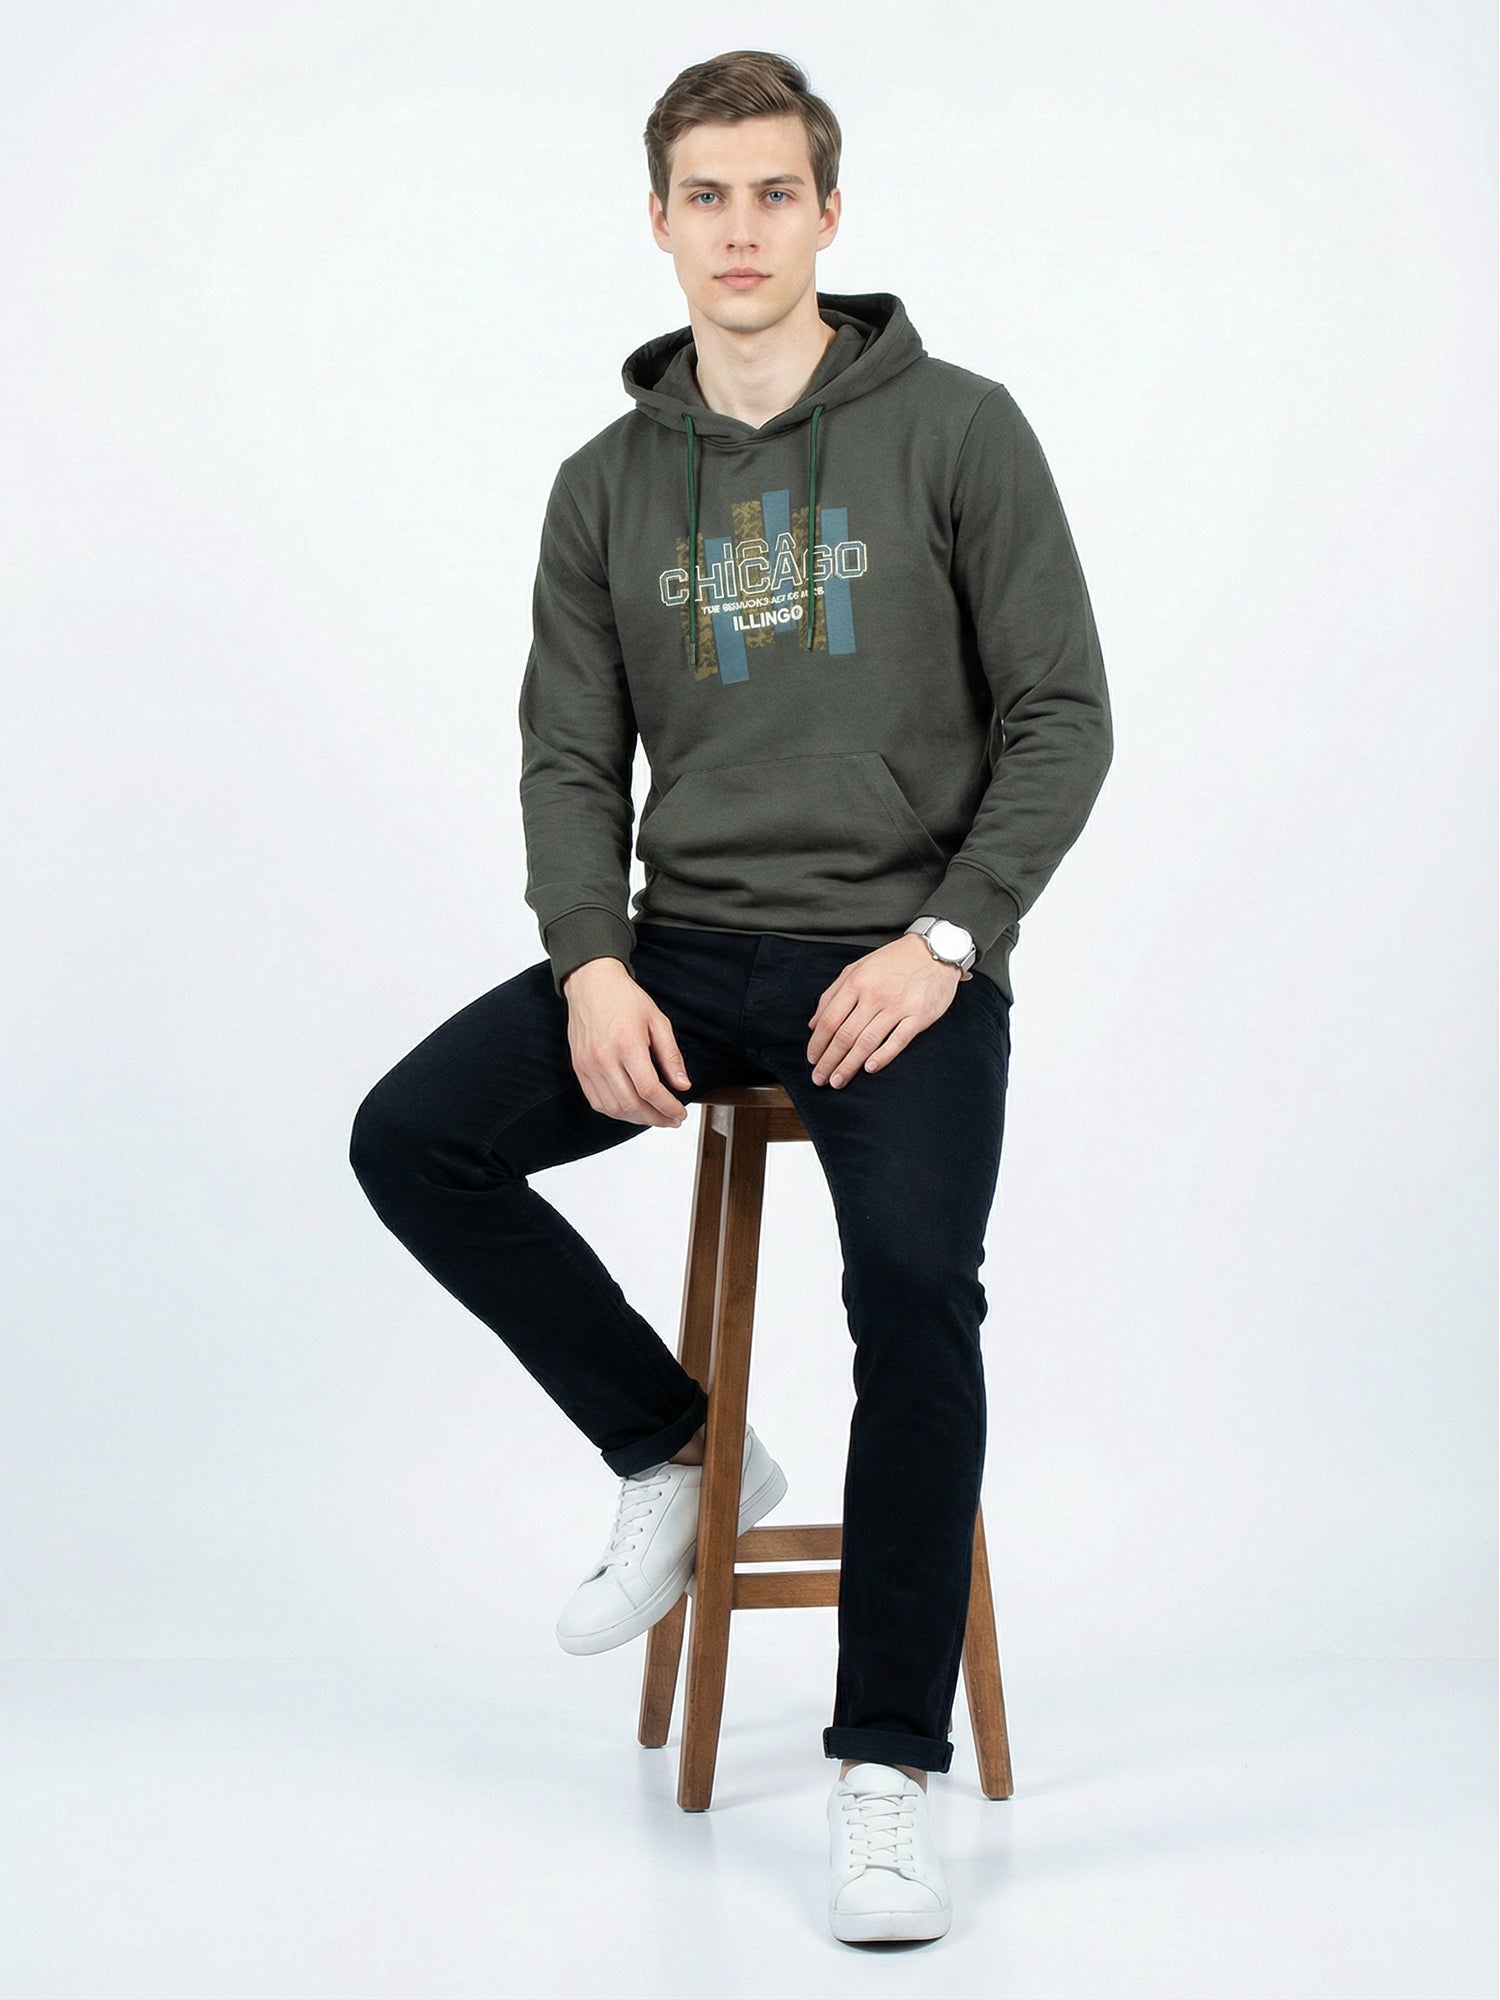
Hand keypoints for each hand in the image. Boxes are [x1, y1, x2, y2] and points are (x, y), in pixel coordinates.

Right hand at [561, 958, 691, 1126]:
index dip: (667, 1107)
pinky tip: (631, 1110)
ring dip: (636, 1119)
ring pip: (613, 1108)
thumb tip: (683, 1085)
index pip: (649, 1089)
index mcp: (627, 1044)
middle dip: (656, 1118)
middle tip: (672, 1120)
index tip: (680, 1113)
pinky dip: (615, 1112)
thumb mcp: (658, 1021)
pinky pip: (596, 1101)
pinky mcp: (579, 1069)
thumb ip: (671, 1056)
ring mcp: (588, 1065)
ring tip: (654, 1117)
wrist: (591, 984)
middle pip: (631, 1104)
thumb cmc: (625, 999)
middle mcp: (604, 1058)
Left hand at [806, 934, 962, 1086]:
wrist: (935, 950)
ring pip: (867, 1041)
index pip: (830, 1020)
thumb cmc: (893, 961)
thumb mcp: (857, 968)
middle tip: (819, 1079)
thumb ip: (832, 994)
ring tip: (837, 1081)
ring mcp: (897, 1006)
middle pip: (845, 1035)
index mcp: (856, 982)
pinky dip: (883, 1056)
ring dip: (849, 1065)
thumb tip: (813, 1025)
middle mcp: (874, 995)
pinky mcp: (919, 1016)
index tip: (812, 1059)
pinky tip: (869, 1068)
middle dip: (829, 1060)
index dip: (818, 1043)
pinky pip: (898, 1040)